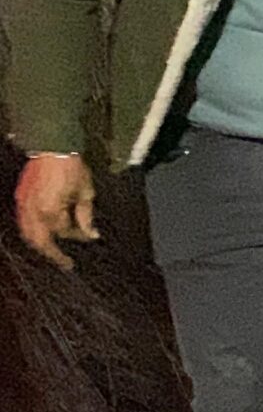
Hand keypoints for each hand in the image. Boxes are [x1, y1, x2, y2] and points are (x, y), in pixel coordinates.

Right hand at [15, 154, 97, 270]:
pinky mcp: (20, 198)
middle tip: (65, 263)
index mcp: (51, 211)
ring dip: (40, 246)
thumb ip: (86, 216)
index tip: (89, 237)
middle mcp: (34, 211)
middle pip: (40, 241)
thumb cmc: (72, 168)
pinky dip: (33, 232)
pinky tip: (43, 234)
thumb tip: (92, 235)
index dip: (77, 236)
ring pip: (28, 234)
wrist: (51, 147)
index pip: (64, 231)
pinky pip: (24, 223)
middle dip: (53, 254)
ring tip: (53, 252)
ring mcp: (24, 205)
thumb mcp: (85, 192)